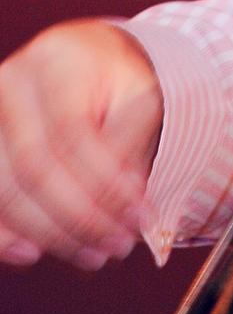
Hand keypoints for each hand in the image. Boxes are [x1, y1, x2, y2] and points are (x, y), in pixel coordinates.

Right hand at [0, 20, 162, 269]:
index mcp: (56, 59)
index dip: (104, 183)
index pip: (73, 132)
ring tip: (94, 255)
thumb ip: (129, 148)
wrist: (84, 61)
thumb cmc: (115, 81)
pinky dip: (6, 235)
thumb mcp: (138, 97)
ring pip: (6, 190)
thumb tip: (128, 210)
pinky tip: (33, 254)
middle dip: (80, 217)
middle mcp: (11, 83)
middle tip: (119, 246)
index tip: (139, 217)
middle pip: (35, 167)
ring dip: (51, 234)